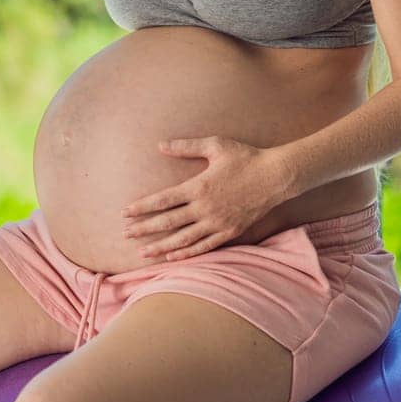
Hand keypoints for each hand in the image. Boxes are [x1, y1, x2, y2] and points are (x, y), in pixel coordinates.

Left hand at [119, 136, 295, 261]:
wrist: (276, 176)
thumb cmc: (245, 157)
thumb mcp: (215, 145)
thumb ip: (186, 146)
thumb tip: (160, 145)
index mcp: (198, 187)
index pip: (162, 200)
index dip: (142, 207)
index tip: (125, 213)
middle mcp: (205, 208)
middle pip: (168, 222)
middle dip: (144, 229)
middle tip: (124, 234)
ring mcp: (217, 223)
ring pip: (183, 239)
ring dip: (161, 246)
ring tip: (142, 253)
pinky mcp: (229, 231)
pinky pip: (204, 246)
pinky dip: (186, 253)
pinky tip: (172, 257)